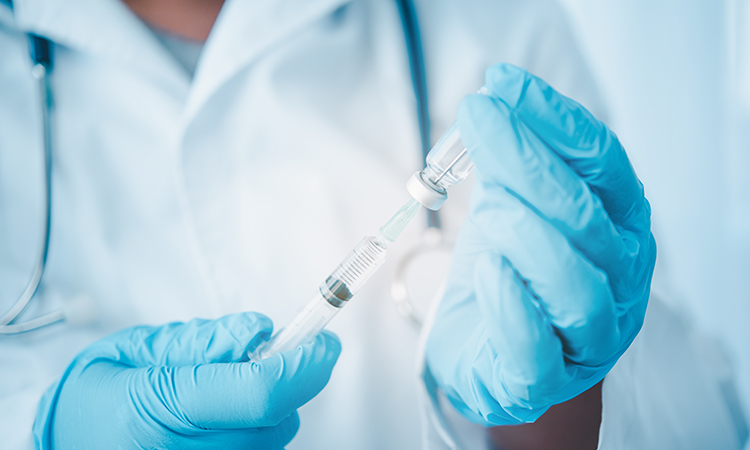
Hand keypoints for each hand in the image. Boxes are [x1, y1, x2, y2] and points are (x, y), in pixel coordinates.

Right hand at [33, 313, 340, 448]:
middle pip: (277, 418)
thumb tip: (260, 331)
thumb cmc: (97, 394)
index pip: (260, 392)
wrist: (67, 444)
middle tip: (264, 355)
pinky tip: (224, 417)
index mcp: (161, 410)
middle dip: (289, 379)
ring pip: (274, 437)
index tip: (324, 340)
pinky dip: (256, 429)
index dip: (305, 364)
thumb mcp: (139, 348)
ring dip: (270, 406)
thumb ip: (202, 340)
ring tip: (224, 391)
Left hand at [426, 63, 655, 425]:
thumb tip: (492, 102)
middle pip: (588, 218)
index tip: (503, 84)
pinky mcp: (543, 380)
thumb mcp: (511, 207)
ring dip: (530, 236)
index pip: (601, 164)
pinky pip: (537, 349)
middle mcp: (617, 280)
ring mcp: (588, 336)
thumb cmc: (509, 276)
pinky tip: (487, 271)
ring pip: (579, 288)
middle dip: (530, 160)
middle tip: (480, 119)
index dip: (555, 120)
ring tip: (489, 208)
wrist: (492, 354)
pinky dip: (512, 305)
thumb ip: (510, 167)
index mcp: (616, 226)